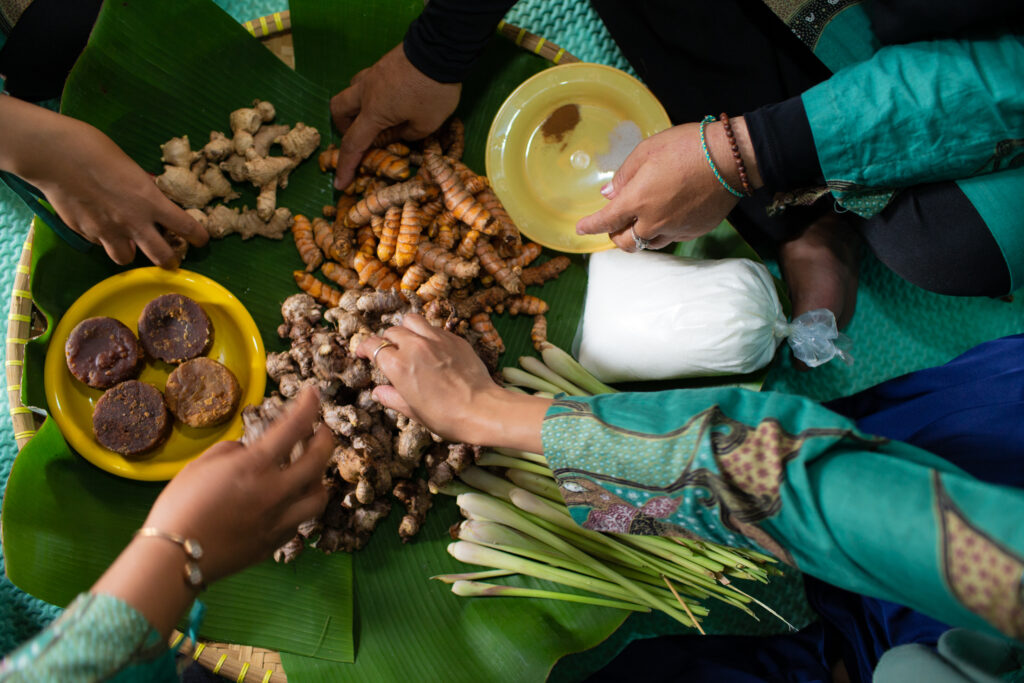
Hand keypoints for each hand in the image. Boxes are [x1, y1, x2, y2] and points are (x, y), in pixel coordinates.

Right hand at [0, 96, 207, 267]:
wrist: (54, 155)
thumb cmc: (93, 149)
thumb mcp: (131, 166)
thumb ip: (144, 187)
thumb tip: (152, 192)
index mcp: (150, 201)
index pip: (186, 227)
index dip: (198, 236)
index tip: (201, 240)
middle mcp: (132, 222)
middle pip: (161, 257)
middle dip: (169, 260)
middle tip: (169, 257)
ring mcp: (107, 231)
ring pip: (125, 258)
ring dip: (130, 252)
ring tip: (128, 241)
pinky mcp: (84, 232)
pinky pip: (99, 244)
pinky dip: (103, 239)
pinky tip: (98, 223)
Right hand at [92, 388, 331, 635]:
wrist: (175, 559)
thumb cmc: (180, 507)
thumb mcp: (200, 466)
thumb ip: (232, 452)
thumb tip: (249, 450)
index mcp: (255, 466)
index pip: (295, 426)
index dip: (309, 405)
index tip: (314, 393)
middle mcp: (276, 491)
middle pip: (319, 459)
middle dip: (325, 438)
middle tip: (322, 430)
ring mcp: (280, 519)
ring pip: (319, 494)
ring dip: (320, 476)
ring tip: (310, 470)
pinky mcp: (277, 542)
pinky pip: (302, 519)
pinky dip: (301, 504)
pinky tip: (291, 500)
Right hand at [329, 43, 460, 189]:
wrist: (441, 48)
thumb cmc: (434, 90)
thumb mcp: (427, 124)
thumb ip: (409, 135)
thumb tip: (398, 134)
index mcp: (374, 112)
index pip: (353, 144)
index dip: (346, 167)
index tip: (339, 184)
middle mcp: (366, 92)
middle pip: (339, 110)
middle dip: (344, 127)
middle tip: (363, 138)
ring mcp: (373, 74)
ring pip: (351, 91)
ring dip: (357, 108)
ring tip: (378, 118)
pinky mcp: (383, 64)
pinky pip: (368, 81)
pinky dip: (373, 95)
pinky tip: (393, 99)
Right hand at [355, 314, 548, 451]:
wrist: (482, 410)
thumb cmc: (445, 417)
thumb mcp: (413, 412)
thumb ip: (392, 397)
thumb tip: (378, 391)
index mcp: (398, 365)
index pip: (372, 344)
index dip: (364, 348)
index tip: (362, 353)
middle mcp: (414, 346)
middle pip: (391, 332)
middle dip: (387, 341)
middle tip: (390, 354)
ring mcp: (436, 339)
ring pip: (412, 320)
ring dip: (406, 329)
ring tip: (409, 342)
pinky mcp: (455, 338)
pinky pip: (434, 328)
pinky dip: (427, 334)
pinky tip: (433, 349)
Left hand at [575, 117, 761, 251]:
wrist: (730, 158)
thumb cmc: (686, 147)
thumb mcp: (647, 151)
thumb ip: (624, 175)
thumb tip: (609, 193)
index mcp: (637, 201)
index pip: (606, 221)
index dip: (590, 226)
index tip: (580, 229)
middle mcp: (654, 222)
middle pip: (625, 243)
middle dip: (615, 235)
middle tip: (614, 224)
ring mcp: (676, 229)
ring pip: (648, 244)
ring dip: (638, 237)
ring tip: (639, 223)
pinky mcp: (694, 231)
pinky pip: (671, 238)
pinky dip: (662, 232)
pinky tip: (665, 217)